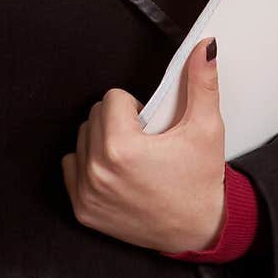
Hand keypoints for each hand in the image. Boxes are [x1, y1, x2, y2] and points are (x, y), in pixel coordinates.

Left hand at [60, 37, 225, 253]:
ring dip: (103, 141)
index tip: (151, 126)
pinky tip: (117, 172)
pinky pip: (71, 167)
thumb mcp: (206, 128)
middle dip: (118, 121)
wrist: (199, 230)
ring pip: (82, 139)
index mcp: (123, 148)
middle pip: (94, 116)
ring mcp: (88, 193)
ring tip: (132, 156)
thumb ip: (202, 83)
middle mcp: (98, 171)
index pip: (112, 98)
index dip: (136, 107)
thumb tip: (204, 47)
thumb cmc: (201, 181)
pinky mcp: (83, 209)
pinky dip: (90, 165)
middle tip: (144, 140)